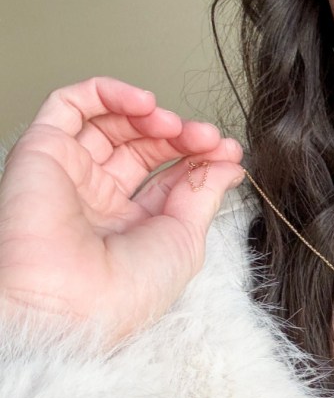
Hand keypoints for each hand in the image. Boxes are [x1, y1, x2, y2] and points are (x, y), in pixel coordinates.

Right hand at [0, 77, 244, 341]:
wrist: (68, 304)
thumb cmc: (123, 293)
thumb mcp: (184, 241)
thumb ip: (203, 194)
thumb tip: (227, 164)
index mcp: (132, 229)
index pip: (169, 178)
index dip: (200, 159)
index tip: (228, 151)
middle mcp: (100, 201)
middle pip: (144, 147)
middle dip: (182, 136)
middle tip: (207, 138)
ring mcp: (71, 175)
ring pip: (110, 123)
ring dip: (150, 114)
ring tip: (176, 125)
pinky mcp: (41, 152)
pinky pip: (70, 105)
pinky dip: (108, 92)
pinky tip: (142, 102)